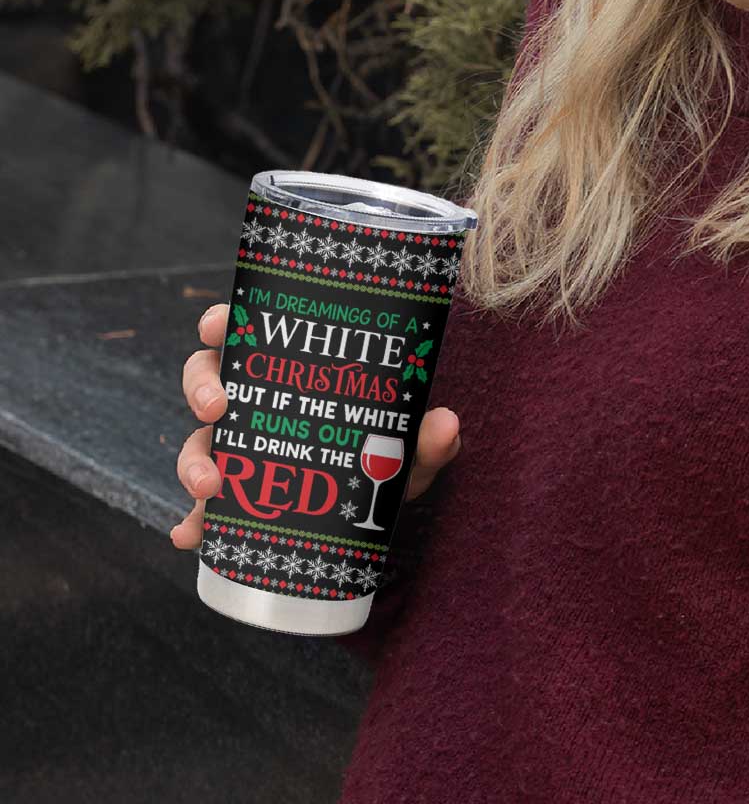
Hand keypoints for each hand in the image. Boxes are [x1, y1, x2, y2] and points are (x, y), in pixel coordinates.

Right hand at [169, 302, 461, 548]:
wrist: (379, 505)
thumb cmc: (388, 455)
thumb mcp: (408, 447)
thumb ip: (426, 439)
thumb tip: (446, 424)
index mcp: (289, 371)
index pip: (246, 333)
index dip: (221, 323)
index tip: (218, 326)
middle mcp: (257, 402)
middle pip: (207, 380)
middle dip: (202, 390)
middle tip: (218, 408)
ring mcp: (241, 448)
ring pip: (199, 441)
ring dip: (193, 460)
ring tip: (209, 486)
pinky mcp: (237, 496)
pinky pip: (204, 507)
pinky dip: (192, 521)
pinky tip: (190, 536)